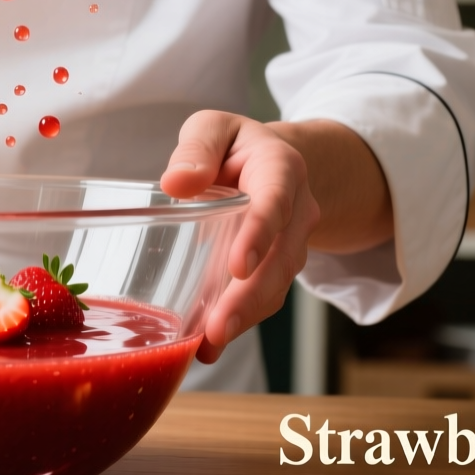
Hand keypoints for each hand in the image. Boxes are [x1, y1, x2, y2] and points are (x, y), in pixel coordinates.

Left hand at [160, 111, 319, 364]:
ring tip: (209, 346)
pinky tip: (208, 346)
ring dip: (245, 317)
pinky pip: (264, 298)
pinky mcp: (275, 269)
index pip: (275, 202)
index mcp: (281, 168)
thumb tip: (176, 183)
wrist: (268, 162)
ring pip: (276, 286)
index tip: (238, 266)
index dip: (259, 235)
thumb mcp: (212, 128)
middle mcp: (297, 210)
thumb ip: (197, 148)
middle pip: (281, 258)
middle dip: (250, 297)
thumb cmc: (231, 146)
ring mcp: (291, 244)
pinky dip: (239, 322)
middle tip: (218, 328)